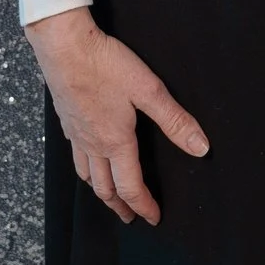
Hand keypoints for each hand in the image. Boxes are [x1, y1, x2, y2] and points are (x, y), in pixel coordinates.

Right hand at [26, 6, 208, 223]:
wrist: (63, 46)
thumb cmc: (104, 65)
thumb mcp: (148, 90)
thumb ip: (174, 120)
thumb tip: (200, 148)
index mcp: (115, 142)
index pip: (131, 187)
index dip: (144, 206)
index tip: (154, 218)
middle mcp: (92, 145)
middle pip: (105, 188)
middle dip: (120, 206)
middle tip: (131, 217)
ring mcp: (76, 134)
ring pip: (86, 175)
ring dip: (100, 191)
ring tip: (109, 196)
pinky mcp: (66, 120)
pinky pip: (75, 156)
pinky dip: (84, 169)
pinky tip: (88, 159)